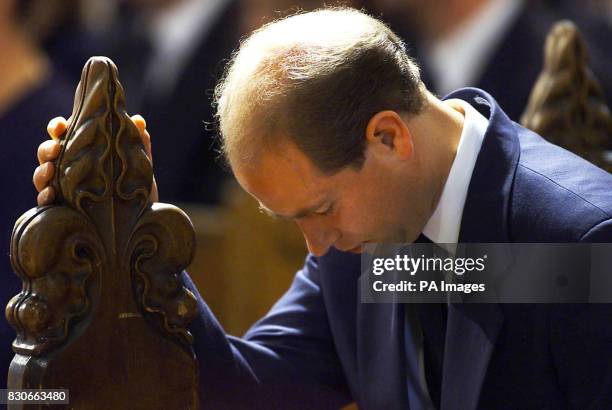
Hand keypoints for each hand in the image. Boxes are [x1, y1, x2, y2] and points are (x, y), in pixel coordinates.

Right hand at [33, 115, 158, 205]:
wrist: (141, 222)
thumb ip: (139, 143)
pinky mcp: (63, 209)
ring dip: (41, 171)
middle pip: (47, 153)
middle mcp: (69, 169)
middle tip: (54, 150)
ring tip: (49, 171)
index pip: (64, 134)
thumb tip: (138, 120)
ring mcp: (63, 188)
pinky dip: (44, 197)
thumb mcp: (140, 166)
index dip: (57, 127)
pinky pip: (45, 202)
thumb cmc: (137, 190)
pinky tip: (50, 195)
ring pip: (41, 176)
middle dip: (46, 149)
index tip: (61, 126)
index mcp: (84, 152)